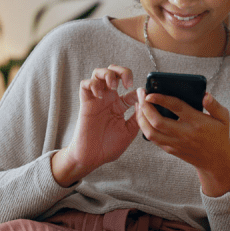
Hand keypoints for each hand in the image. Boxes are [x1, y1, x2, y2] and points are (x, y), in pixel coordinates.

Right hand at [52, 65, 138, 186]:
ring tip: (113, 86)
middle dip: (122, 71)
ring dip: (107, 74)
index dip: (138, 90)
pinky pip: (85, 84)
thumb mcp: (129, 131)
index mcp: (119, 106)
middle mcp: (108, 100)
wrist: (91, 158)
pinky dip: (93, 84)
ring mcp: (96, 100)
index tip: (143, 98)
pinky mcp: (85, 103)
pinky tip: (100, 95)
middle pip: (113, 72)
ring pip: (98, 73)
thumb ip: (137, 116)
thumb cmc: (108, 147)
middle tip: (127, 83)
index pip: (130, 89)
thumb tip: (144, 101)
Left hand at [137, 89, 229, 196]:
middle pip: (158, 121)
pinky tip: (143, 117)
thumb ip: (214, 105)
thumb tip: (205, 95)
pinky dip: (145, 127)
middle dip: (145, 107)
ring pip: (151, 132)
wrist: (216, 161)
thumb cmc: (219, 135)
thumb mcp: (223, 118)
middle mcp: (185, 133)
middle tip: (140, 94)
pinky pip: (153, 139)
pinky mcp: (170, 150)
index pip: (176, 108)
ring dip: (141, 118)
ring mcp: (176, 143)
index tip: (150, 93)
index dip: (161, 99)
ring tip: (138, 105)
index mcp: (197, 122)